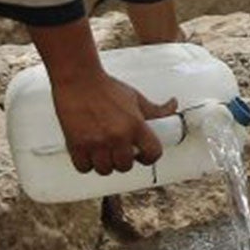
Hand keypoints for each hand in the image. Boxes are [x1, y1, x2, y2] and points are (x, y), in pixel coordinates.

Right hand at [49, 72, 174, 175]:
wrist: (78, 81)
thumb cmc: (106, 88)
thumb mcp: (135, 98)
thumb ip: (156, 109)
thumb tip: (173, 106)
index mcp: (135, 125)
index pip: (153, 153)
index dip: (149, 157)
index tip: (143, 155)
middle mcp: (117, 136)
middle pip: (125, 166)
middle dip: (123, 160)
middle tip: (119, 151)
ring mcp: (97, 143)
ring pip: (105, 169)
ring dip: (105, 163)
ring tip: (103, 152)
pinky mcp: (77, 145)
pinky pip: (85, 168)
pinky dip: (86, 163)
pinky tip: (89, 153)